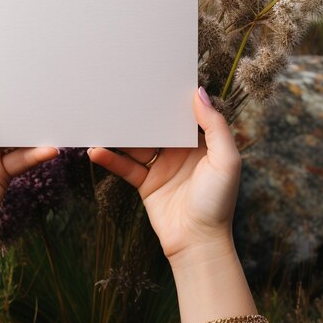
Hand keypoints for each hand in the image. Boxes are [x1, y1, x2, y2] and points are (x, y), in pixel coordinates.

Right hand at [87, 87, 240, 264]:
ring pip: (136, 143)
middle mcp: (179, 150)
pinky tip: (96, 150)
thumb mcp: (226, 160)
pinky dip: (110, 158)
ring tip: (102, 118)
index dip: (170, 97)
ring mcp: (160, 165)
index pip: (183, 113)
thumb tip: (199, 93)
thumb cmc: (218, 202)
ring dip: (120, 133)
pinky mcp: (145, 182)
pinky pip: (124, 165)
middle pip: (156, 124)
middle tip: (120, 92)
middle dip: (140, 110)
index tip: (154, 78)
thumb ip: (215, 126)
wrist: (198, 243)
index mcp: (200, 142)